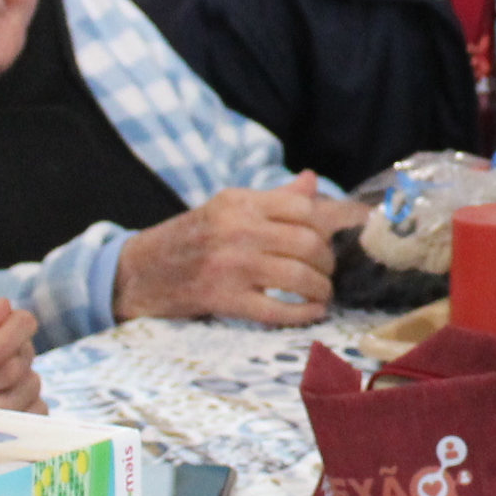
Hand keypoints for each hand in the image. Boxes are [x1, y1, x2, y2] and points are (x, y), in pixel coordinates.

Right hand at [117, 179, 357, 325]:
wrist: (139, 272)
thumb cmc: (191, 238)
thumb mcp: (227, 208)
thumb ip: (273, 198)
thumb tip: (313, 181)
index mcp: (240, 201)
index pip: (305, 206)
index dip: (337, 222)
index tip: (357, 231)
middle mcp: (237, 228)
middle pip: (309, 242)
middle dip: (329, 260)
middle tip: (328, 270)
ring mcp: (230, 265)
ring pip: (299, 276)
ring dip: (321, 288)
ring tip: (323, 293)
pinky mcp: (223, 299)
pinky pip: (278, 310)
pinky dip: (304, 314)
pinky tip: (311, 313)